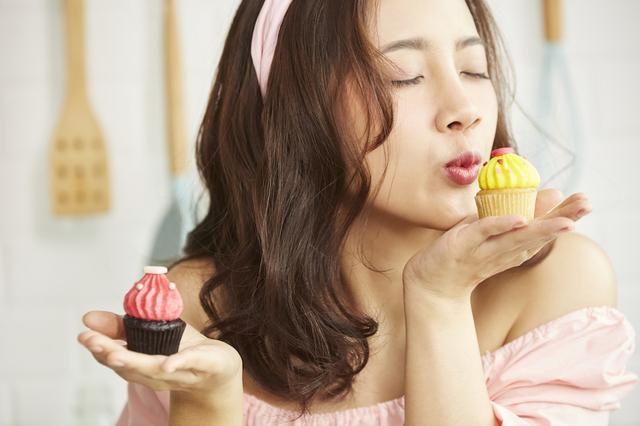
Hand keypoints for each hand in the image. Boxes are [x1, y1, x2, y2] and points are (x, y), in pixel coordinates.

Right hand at [77, 311, 241, 396]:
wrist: (218, 366)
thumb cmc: (181, 347)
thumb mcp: (149, 332)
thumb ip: (120, 326)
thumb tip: (88, 317)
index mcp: (141, 364)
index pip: (115, 357)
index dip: (99, 347)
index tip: (83, 335)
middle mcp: (155, 373)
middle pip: (130, 366)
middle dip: (110, 354)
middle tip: (93, 343)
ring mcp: (177, 372)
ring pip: (153, 369)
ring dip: (134, 362)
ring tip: (115, 353)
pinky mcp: (202, 366)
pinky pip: (189, 364)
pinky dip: (177, 363)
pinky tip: (167, 364)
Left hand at [402, 190, 591, 301]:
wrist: (431, 283)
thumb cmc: (463, 253)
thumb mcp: (492, 231)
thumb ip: (517, 213)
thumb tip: (551, 193)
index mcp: (513, 248)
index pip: (543, 229)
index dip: (565, 216)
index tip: (586, 202)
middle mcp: (503, 252)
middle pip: (536, 235)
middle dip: (563, 219)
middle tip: (587, 205)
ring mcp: (484, 250)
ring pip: (516, 238)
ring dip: (541, 229)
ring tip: (566, 222)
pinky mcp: (462, 246)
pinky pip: (483, 233)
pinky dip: (500, 225)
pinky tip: (519, 220)